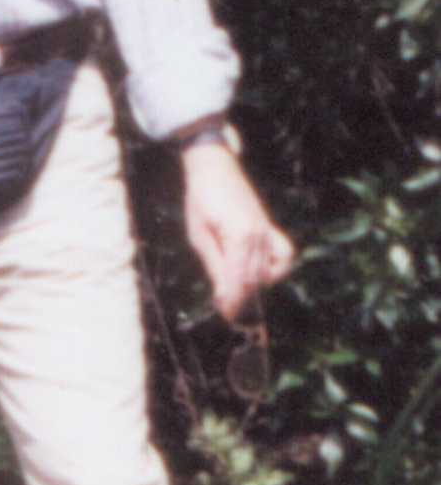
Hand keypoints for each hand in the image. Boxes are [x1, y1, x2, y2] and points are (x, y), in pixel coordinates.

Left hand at [181, 145, 295, 320]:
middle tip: (227, 311)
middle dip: (242, 299)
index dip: (234, 302)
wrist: (214, 168)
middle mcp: (259, 236)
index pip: (240, 281)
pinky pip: (284, 256)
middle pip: (255, 280)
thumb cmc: (201, 200)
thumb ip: (215, 266)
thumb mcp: (199, 235)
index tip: (227, 316)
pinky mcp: (271, 228)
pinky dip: (277, 269)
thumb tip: (224, 296)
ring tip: (236, 292)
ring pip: (269, 272)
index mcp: (239, 237)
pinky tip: (261, 274)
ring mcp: (268, 231)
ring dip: (254, 288)